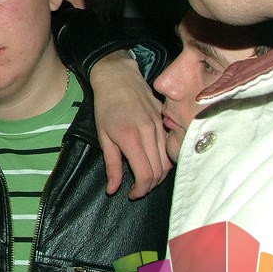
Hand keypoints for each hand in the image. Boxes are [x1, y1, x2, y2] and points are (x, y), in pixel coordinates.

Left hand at [90, 51, 171, 198]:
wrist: (118, 77)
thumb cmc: (106, 106)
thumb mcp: (103, 137)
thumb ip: (111, 165)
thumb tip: (113, 190)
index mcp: (131, 138)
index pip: (145, 174)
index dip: (141, 190)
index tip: (132, 194)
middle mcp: (150, 133)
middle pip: (159, 171)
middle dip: (149, 186)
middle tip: (137, 188)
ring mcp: (160, 126)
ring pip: (167, 161)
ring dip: (158, 175)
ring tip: (145, 178)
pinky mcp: (165, 120)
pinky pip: (169, 147)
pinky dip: (164, 160)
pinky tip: (153, 161)